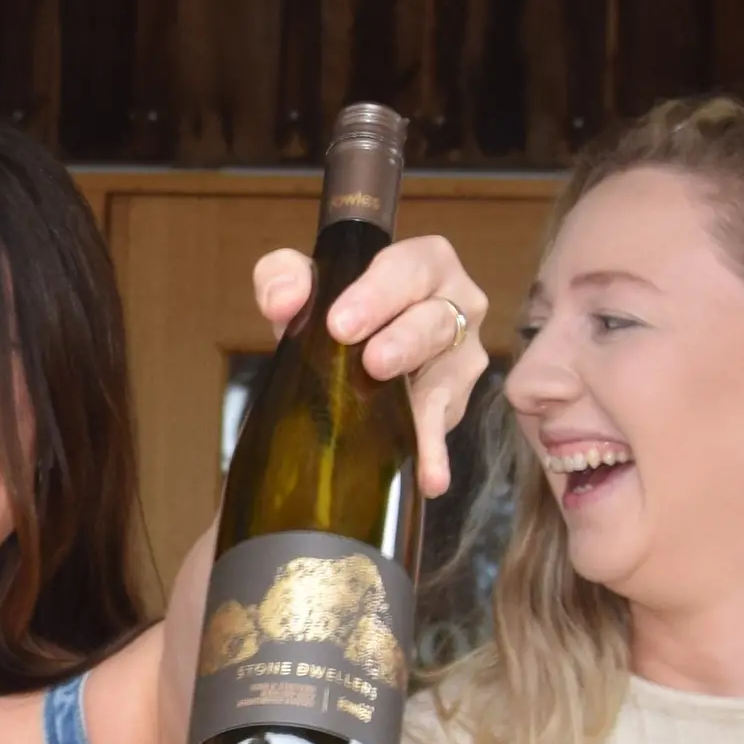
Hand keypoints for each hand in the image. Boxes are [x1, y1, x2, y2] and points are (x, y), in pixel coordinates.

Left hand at [250, 235, 492, 498]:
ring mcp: (461, 358)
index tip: (341, 324)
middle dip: (405, 340)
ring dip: (425, 401)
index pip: (410, 268)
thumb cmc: (337, 308)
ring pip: (450, 372)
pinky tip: (430, 478)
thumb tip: (282, 301)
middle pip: (438, 319)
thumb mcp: (302, 285)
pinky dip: (436, 452)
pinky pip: (446, 425)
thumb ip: (283, 276)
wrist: (347, 348)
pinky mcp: (453, 403)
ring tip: (406, 423)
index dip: (379, 294)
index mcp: (425, 264)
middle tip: (372, 363)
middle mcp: (457, 305)